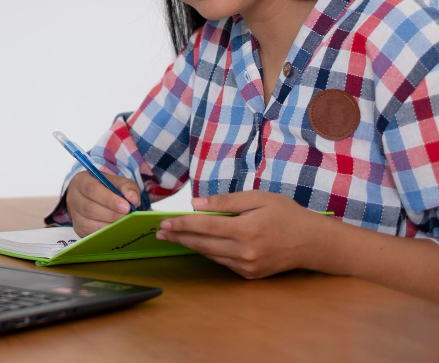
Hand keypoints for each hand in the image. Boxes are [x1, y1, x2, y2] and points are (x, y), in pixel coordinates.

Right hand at [65, 170, 141, 236]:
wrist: (94, 196)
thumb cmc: (106, 187)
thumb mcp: (117, 182)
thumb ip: (127, 187)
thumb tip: (133, 199)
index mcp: (81, 181)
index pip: (91, 189)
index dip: (109, 199)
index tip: (126, 207)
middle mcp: (73, 197)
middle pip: (89, 208)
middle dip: (111, 214)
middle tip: (128, 217)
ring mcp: (74, 214)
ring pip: (88, 223)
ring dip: (108, 226)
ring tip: (124, 224)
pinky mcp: (78, 228)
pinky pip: (89, 234)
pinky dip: (104, 234)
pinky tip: (116, 231)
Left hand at [156, 191, 322, 278]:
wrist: (313, 242)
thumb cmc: (286, 214)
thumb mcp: (258, 198)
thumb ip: (226, 202)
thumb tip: (197, 204)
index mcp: (247, 229)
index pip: (205, 227)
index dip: (182, 224)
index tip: (165, 222)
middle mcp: (245, 251)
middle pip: (202, 244)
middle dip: (179, 236)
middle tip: (160, 231)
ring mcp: (247, 266)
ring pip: (210, 254)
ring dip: (190, 245)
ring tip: (173, 235)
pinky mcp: (250, 274)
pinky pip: (222, 262)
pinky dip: (209, 251)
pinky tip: (197, 243)